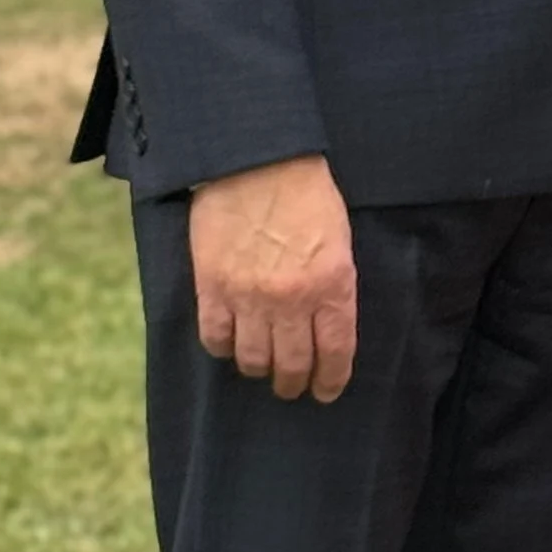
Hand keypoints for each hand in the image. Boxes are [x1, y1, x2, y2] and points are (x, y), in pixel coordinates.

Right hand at [189, 155, 357, 402]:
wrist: (256, 160)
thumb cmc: (306, 193)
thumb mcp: (338, 240)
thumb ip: (334, 285)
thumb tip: (326, 323)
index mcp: (332, 286)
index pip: (335, 353)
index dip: (330, 380)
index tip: (325, 391)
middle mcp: (292, 301)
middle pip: (292, 365)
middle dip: (293, 383)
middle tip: (291, 386)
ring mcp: (249, 297)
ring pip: (253, 359)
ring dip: (259, 370)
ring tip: (261, 368)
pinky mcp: (212, 287)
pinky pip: (215, 338)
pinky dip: (222, 348)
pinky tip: (229, 344)